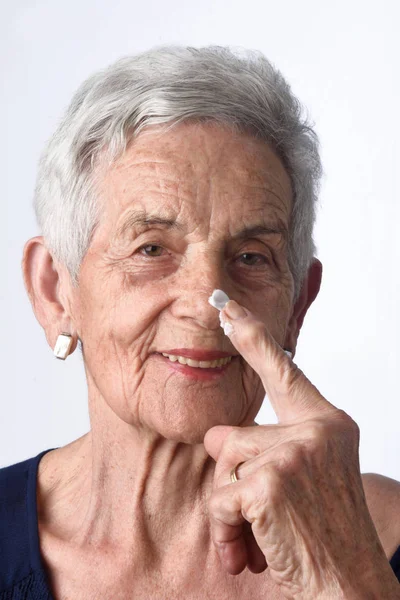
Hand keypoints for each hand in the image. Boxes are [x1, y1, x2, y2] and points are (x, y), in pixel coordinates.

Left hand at [204, 299, 398, 598]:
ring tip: (261, 536)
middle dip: (235, 480)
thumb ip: (269, 447)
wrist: (351, 586)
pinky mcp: (271, 483)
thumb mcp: (307, 478)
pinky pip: (220, 499)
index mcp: (328, 423)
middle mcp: (316, 430)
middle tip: (265, 516)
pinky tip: (254, 551)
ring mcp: (295, 453)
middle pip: (235, 436)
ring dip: (231, 510)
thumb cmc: (327, 533)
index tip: (229, 308)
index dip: (253, 337)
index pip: (284, 371)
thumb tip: (216, 436)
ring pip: (225, 467)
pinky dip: (227, 532)